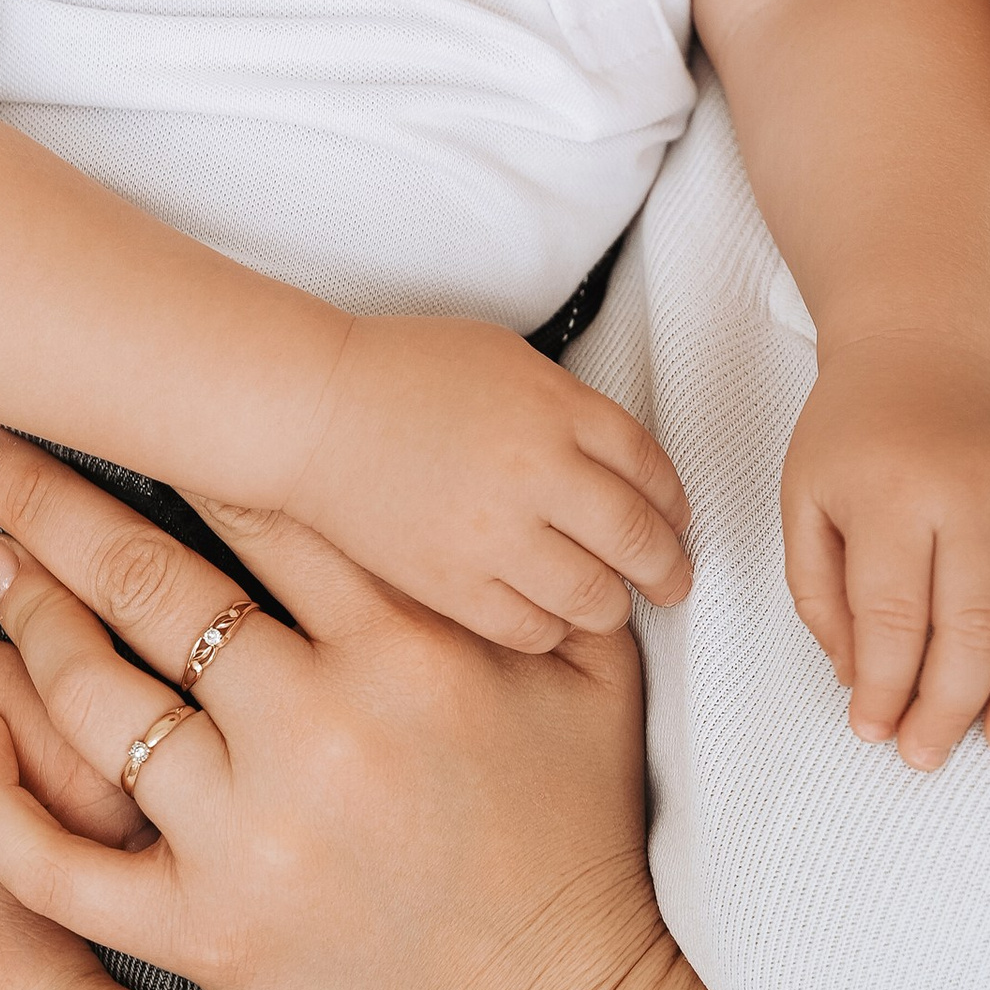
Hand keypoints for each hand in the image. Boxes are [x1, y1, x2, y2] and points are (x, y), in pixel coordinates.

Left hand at [0, 420, 679, 989]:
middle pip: (149, 576)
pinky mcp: (204, 934)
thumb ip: (538, 564)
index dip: (175, 435)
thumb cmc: (575, 844)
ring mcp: (249, 835)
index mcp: (407, 645)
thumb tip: (510, 470)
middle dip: (48, 496)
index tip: (112, 390)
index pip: (261, 506)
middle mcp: (315, 726)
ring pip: (95, 696)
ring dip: (27, 613)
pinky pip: (61, 862)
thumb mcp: (592, 677)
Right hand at [278, 309, 691, 647]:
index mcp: (556, 407)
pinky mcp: (454, 585)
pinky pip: (532, 630)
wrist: (312, 411)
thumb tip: (616, 464)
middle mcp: (538, 472)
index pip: (651, 467)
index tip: (677, 521)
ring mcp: (497, 535)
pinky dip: (552, 628)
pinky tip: (548, 615)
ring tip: (611, 603)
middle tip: (673, 581)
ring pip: (595, 598)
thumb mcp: (504, 359)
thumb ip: (566, 408)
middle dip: (669, 568)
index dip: (675, 503)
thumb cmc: (399, 373)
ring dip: (614, 604)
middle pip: (640, 539)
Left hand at [781, 340, 989, 765]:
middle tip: (927, 754)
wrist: (923, 350)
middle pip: (974, 627)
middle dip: (950, 706)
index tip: (873, 731)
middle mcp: (973, 495)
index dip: (884, 687)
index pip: (893, 617)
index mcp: (894, 494)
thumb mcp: (805, 498)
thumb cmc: (856, 434)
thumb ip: (820, 593)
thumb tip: (859, 680)